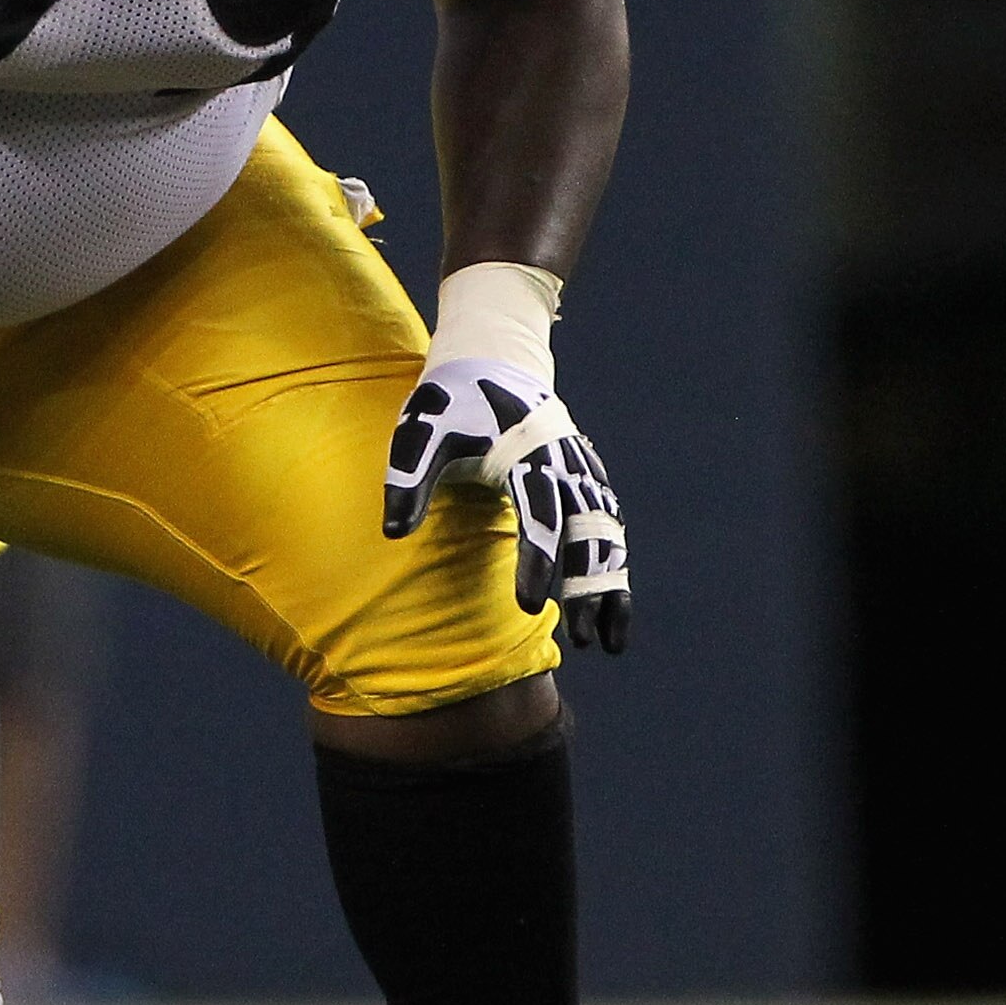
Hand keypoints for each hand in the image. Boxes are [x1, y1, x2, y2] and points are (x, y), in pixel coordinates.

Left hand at [382, 357, 629, 652]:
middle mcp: (564, 463)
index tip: (528, 605)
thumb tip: (392, 532)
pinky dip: (613, 564)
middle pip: (587, 533)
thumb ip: (407, 480)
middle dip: (587, 588)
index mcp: (527, 453)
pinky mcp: (585, 476)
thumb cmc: (450, 404)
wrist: (490, 361)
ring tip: (609, 643)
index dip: (537, 561)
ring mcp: (580, 470)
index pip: (540, 516)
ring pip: (606, 535)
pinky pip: (608, 526)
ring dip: (609, 585)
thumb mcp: (420, 434)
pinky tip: (611, 604)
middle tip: (585, 642)